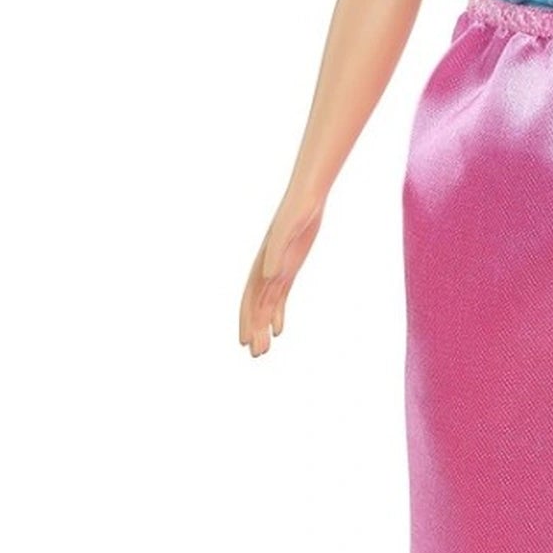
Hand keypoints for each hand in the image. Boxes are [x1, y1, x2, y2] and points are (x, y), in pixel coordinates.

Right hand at [240, 194, 324, 355]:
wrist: (308, 197)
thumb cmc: (297, 211)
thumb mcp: (288, 231)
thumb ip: (277, 253)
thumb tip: (269, 275)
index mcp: (262, 264)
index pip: (251, 298)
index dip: (247, 319)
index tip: (245, 341)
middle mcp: (266, 270)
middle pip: (257, 306)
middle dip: (255, 330)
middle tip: (257, 355)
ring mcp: (277, 270)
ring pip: (268, 305)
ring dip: (265, 326)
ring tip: (264, 350)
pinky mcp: (290, 268)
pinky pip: (281, 297)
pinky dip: (279, 314)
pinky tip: (279, 329)